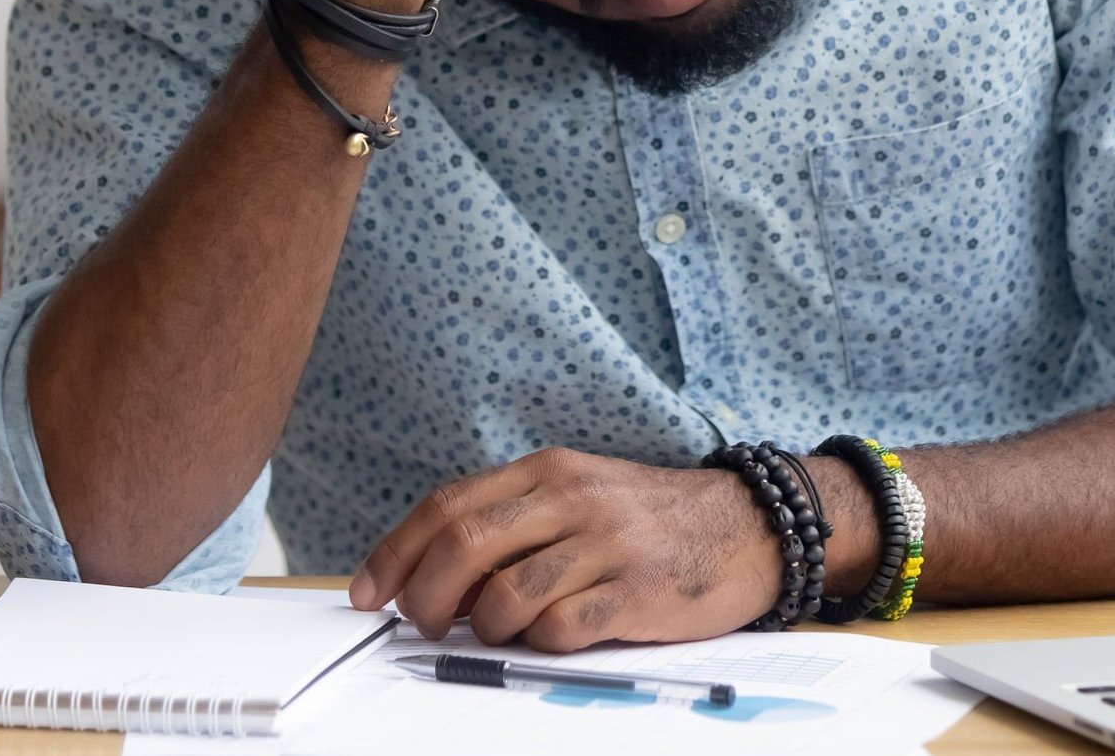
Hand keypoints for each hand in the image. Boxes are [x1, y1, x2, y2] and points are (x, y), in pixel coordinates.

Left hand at [348, 448, 783, 652]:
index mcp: (547, 470)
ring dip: (482, 627)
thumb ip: (513, 524)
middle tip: (421, 624)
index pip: (446, 505)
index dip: (394, 552)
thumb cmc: (651, 520)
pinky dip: (539, 643)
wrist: (749, 526)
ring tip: (495, 633)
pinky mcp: (635, 593)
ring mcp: (605, 545)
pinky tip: (551, 637)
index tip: (365, 592)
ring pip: (505, 594)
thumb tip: (436, 578)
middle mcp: (571, 499)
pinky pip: (560, 628)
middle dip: (423, 596)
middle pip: (462, 546)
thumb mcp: (578, 496)